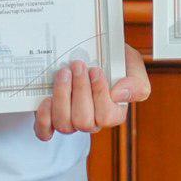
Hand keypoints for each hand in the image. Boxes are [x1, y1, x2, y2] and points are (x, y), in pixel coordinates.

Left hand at [36, 49, 151, 140]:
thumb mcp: (133, 65)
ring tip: (63, 72)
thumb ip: (136, 83)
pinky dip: (44, 117)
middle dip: (79, 90)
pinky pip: (45, 131)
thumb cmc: (114, 60)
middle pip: (83, 121)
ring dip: (62, 96)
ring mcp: (71, 120)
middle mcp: (91, 121)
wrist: (92, 49)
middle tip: (78, 65)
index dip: (99, 93)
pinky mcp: (51, 117)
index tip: (96, 70)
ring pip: (64, 124)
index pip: (107, 117)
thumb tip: (118, 95)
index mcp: (113, 113)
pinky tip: (47, 98)